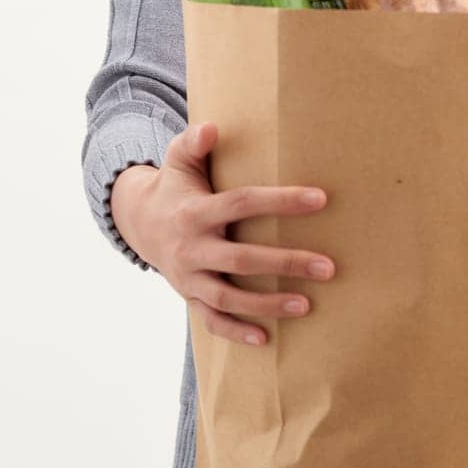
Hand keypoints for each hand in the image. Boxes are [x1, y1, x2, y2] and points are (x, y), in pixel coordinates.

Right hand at [110, 121, 335, 344]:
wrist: (139, 223)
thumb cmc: (175, 186)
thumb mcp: (178, 160)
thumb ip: (193, 142)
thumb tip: (211, 128)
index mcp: (195, 211)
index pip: (242, 204)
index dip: (280, 201)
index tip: (321, 199)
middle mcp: (191, 247)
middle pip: (241, 259)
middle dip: (285, 263)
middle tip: (328, 267)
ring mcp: (189, 277)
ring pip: (228, 297)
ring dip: (267, 305)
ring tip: (307, 305)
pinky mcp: (190, 296)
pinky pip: (212, 321)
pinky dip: (235, 332)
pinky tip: (265, 339)